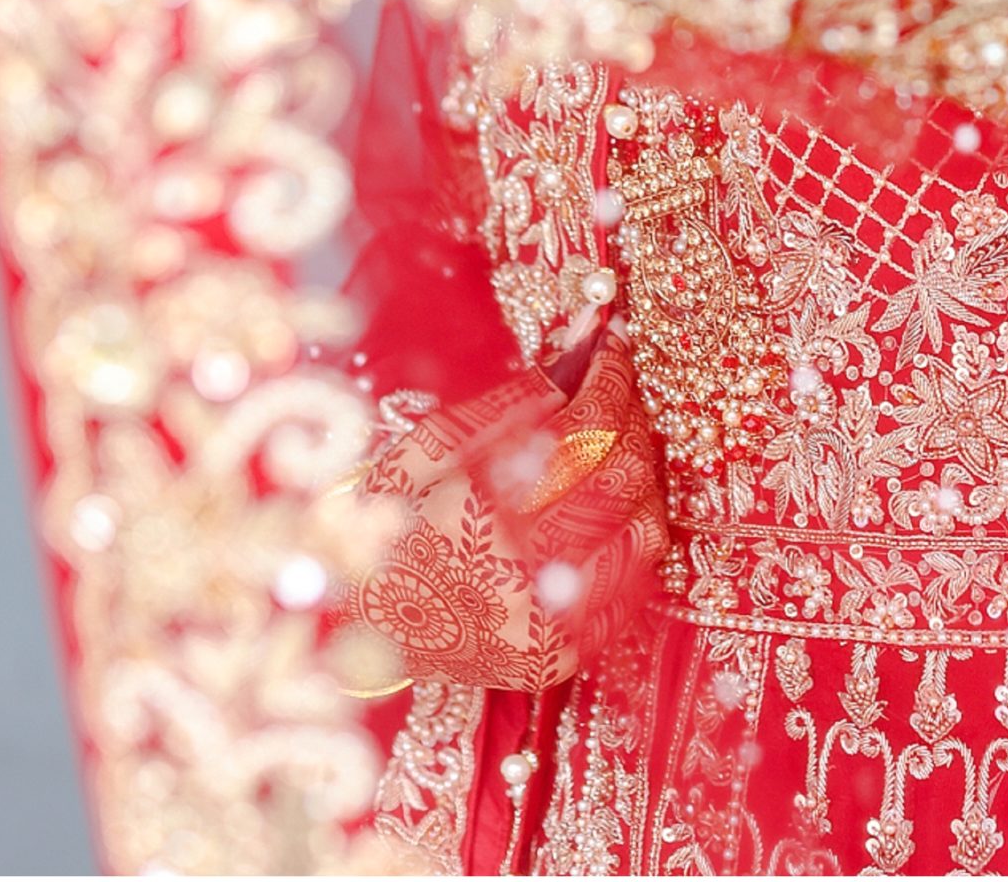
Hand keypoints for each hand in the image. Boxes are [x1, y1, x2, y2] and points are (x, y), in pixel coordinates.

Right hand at [343, 341, 669, 694]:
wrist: (362, 627)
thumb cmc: (390, 522)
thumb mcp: (430, 445)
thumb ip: (512, 400)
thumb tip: (581, 352)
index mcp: (481, 512)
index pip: (586, 430)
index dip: (610, 378)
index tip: (613, 346)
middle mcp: (521, 577)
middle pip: (625, 478)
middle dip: (630, 421)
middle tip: (614, 394)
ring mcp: (546, 628)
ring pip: (645, 533)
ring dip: (641, 480)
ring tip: (611, 453)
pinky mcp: (558, 661)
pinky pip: (633, 587)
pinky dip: (631, 539)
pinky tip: (604, 514)